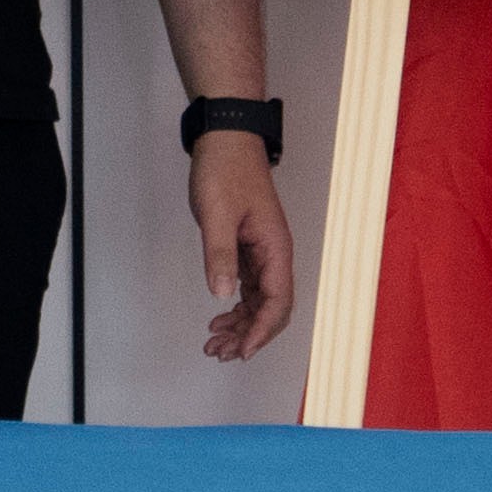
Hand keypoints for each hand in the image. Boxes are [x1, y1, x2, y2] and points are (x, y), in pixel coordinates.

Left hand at [185, 132, 295, 360]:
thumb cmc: (225, 170)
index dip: (261, 331)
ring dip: (240, 325)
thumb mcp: (216, 214)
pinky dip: (235, 306)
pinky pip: (248, 287)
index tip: (242, 352)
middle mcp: (274, 254)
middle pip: (271, 308)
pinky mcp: (249, 247)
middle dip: (248, 335)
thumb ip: (220, 254)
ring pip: (259, 301)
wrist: (226, 139)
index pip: (277, 303)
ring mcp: (263, 252)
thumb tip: (221, 295)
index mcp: (275, 248)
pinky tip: (219, 318)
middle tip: (218, 353)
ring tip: (214, 344)